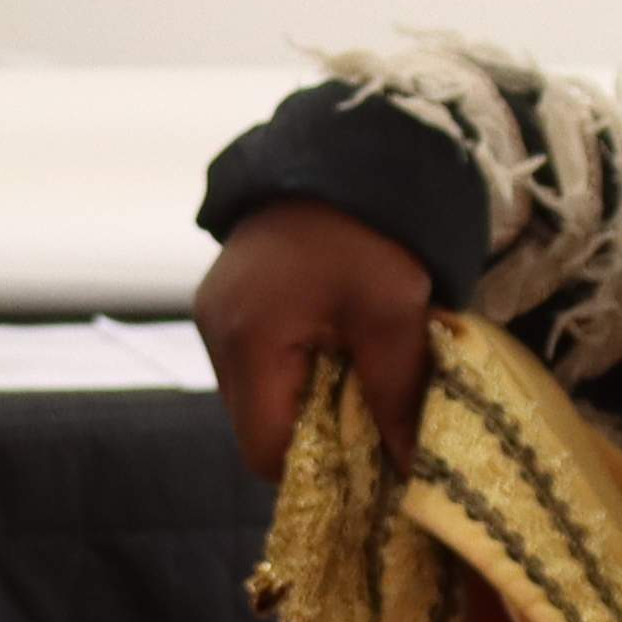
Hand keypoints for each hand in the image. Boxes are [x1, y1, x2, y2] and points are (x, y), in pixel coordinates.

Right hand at [196, 204, 435, 480]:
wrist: (340, 153)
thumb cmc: (368, 230)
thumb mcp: (394, 310)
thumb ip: (398, 393)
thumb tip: (409, 466)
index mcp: (250, 338)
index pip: (265, 451)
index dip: (317, 468)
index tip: (368, 457)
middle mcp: (216, 332)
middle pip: (254, 429)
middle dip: (312, 437)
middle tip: (368, 422)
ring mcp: (212, 317)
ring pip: (252, 400)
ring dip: (302, 403)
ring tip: (351, 378)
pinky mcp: (223, 303)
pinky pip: (252, 366)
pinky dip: (291, 373)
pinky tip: (330, 350)